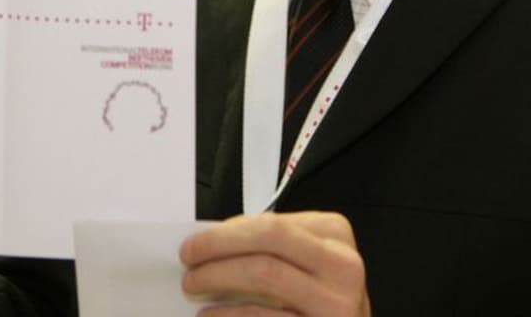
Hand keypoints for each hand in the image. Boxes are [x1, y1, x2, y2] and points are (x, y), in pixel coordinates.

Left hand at [181, 212, 369, 316]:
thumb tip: (216, 242)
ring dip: (218, 277)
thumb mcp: (307, 263)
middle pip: (269, 239)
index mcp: (335, 235)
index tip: (197, 242)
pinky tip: (210, 315)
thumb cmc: (321, 300)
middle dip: (219, 245)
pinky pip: (264, 316)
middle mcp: (342, 265)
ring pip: (264, 274)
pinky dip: (229, 314)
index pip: (272, 222)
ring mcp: (335, 301)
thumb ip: (273, 248)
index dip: (227, 232)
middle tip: (189, 258)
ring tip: (193, 284)